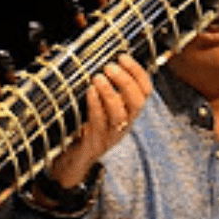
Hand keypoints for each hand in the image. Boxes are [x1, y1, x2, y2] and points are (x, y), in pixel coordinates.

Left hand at [45, 55, 152, 186]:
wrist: (73, 161)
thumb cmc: (85, 127)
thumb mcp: (99, 106)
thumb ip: (102, 86)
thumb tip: (95, 58)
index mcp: (130, 112)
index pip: (145, 91)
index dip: (138, 72)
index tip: (123, 57)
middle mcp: (125, 124)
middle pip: (137, 102)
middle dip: (126, 81)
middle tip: (110, 66)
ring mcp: (111, 135)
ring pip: (120, 114)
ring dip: (110, 92)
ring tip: (98, 77)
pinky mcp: (95, 142)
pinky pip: (98, 122)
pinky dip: (95, 105)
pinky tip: (89, 92)